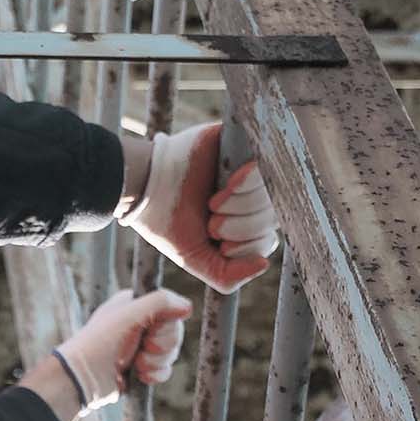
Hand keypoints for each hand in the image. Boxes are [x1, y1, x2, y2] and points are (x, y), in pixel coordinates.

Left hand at [62, 286, 192, 405]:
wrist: (82, 377)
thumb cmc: (100, 341)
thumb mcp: (130, 315)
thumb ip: (160, 303)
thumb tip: (188, 306)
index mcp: (136, 305)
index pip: (170, 309)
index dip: (167, 323)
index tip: (151, 328)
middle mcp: (140, 324)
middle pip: (174, 332)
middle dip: (162, 345)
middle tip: (143, 347)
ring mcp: (141, 347)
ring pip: (171, 353)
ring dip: (157, 361)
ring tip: (136, 364)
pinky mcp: (141, 369)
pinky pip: (164, 370)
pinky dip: (156, 374)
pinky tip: (141, 376)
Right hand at [125, 120, 276, 290]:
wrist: (145, 187)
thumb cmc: (167, 222)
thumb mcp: (196, 261)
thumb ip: (227, 276)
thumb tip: (264, 264)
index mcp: (240, 224)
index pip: (269, 237)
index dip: (249, 244)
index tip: (220, 243)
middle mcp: (248, 197)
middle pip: (274, 216)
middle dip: (244, 226)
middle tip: (213, 222)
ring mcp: (248, 170)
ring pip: (273, 192)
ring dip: (245, 205)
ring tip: (215, 203)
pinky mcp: (243, 144)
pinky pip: (269, 163)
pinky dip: (252, 179)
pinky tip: (230, 182)